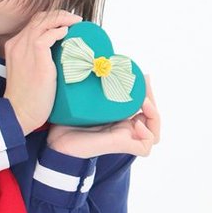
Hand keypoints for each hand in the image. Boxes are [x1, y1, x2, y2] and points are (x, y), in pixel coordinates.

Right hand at [4, 9, 82, 134]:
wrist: (18, 112)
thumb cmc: (27, 97)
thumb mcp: (28, 71)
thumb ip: (37, 57)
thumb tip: (60, 51)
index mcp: (14, 46)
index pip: (34, 23)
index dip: (51, 19)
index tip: (66, 22)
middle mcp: (17, 44)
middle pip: (39, 18)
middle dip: (59, 15)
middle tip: (75, 20)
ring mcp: (25, 49)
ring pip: (44, 22)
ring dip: (63, 19)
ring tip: (76, 22)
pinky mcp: (36, 58)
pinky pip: (48, 35)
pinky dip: (59, 31)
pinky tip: (67, 33)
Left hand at [47, 76, 161, 157]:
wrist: (58, 139)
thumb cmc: (68, 119)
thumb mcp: (89, 99)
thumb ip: (100, 88)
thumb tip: (106, 65)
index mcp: (119, 118)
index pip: (144, 107)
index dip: (147, 92)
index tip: (142, 75)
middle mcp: (124, 128)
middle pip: (152, 117)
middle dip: (152, 98)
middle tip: (144, 82)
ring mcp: (124, 138)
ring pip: (154, 134)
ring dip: (154, 116)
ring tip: (143, 103)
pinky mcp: (121, 146)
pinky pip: (145, 146)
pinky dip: (147, 135)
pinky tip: (136, 124)